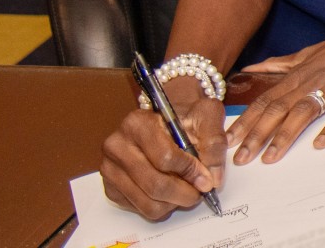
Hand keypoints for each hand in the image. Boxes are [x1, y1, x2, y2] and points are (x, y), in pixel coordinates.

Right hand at [100, 75, 224, 220]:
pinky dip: (160, 206)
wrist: (166, 121)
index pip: (165, 158)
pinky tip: (170, 192)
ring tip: (187, 191)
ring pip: (147, 202)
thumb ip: (214, 144)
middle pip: (155, 185)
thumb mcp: (206, 116)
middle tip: (200, 193)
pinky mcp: (110, 187)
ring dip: (174, 203)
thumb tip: (213, 179)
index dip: (190, 172)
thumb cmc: (185, 117)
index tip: (206, 179)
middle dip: (184, 194)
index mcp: (138, 123)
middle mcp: (117, 145)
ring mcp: (110, 168)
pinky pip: (139, 209)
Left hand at [229, 0, 324, 164]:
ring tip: (269, 158)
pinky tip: (319, 143)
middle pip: (277, 109)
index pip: (265, 100)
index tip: (227, 141)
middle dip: (256, 135)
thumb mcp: (313, 51)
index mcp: (300, 73)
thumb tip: (254, 67)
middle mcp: (313, 80)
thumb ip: (283, 64)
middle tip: (239, 159)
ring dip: (284, 136)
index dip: (245, 121)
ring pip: (303, 112)